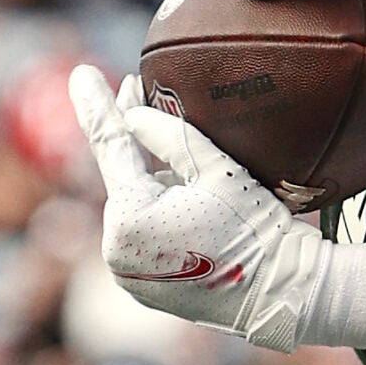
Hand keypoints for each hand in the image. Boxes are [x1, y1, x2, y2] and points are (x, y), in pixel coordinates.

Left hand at [71, 67, 365, 358]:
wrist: (283, 293)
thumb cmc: (257, 228)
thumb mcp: (219, 171)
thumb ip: (171, 136)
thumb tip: (134, 114)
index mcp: (131, 218)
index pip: (110, 146)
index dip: (97, 105)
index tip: (82, 72)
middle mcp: (116, 251)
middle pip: (128, 182)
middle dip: (142, 152)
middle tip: (146, 99)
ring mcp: (127, 275)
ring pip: (138, 211)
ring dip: (158, 189)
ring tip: (201, 187)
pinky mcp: (143, 289)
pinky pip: (146, 239)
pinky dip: (163, 220)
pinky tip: (196, 214)